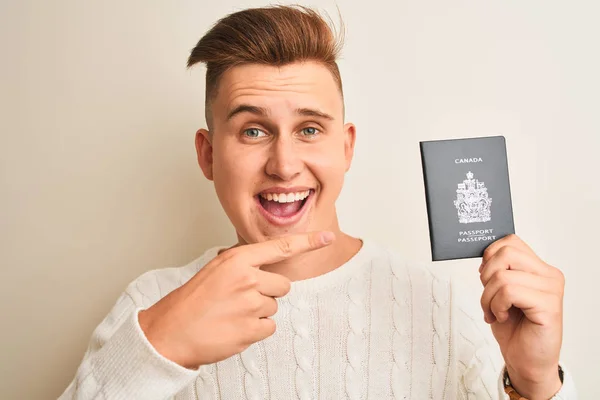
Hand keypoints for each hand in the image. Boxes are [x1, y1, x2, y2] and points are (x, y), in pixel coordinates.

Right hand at [138, 231, 334, 369]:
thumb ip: (243, 264)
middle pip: (282, 285)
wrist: (171, 331)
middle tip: (241, 298)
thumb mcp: (216, 269)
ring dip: (259, 312)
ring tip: (232, 313)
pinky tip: (235, 327)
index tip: (328, 236)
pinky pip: (269, 327)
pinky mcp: (251, 330)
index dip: (308, 242)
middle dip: (268, 292)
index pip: (281, 247)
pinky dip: (256, 329)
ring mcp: (250, 305)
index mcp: (238, 260)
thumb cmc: (192, 300)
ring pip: (274, 306)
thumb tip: (264, 265)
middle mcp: (248, 279)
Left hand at [479, 234, 563, 398]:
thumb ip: (498, 270)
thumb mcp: (500, 291)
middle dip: (486, 275)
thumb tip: (484, 255)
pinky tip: (502, 317)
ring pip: (503, 275)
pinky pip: (509, 292)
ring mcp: (551, 289)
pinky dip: (496, 306)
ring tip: (494, 311)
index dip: (490, 256)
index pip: (511, 241)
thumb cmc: (514, 327)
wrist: (526, 360)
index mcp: (539, 268)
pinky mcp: (549, 305)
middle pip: (506, 253)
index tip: (485, 276)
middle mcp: (549, 275)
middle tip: (488, 296)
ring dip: (488, 297)